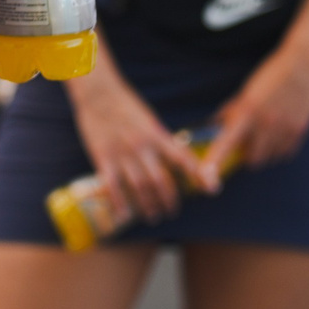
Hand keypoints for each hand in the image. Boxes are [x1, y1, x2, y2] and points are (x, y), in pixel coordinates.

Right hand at [68, 53, 213, 221]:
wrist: (98, 92)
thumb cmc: (124, 104)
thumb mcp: (148, 119)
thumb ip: (158, 139)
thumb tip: (170, 158)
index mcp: (156, 134)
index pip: (182, 158)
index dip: (197, 175)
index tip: (210, 188)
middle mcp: (142, 146)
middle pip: (160, 180)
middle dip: (169, 200)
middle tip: (172, 212)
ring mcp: (122, 153)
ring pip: (139, 188)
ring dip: (148, 206)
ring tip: (153, 216)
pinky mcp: (103, 158)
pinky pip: (113, 187)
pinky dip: (119, 203)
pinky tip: (124, 215)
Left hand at [208, 35, 308, 174]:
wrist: (302, 65)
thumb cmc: (271, 76)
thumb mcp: (247, 92)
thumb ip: (232, 112)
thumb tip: (215, 127)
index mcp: (247, 112)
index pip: (225, 142)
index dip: (214, 161)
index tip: (205, 176)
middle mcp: (265, 124)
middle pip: (252, 160)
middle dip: (248, 154)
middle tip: (250, 139)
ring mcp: (284, 129)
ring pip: (269, 158)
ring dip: (265, 151)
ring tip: (268, 130)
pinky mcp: (299, 131)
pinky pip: (285, 153)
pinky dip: (280, 148)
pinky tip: (280, 130)